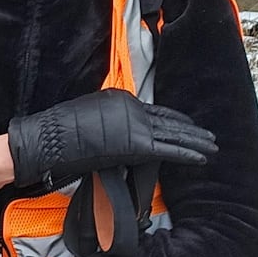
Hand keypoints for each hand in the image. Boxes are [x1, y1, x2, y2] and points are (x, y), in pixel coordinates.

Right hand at [6, 89, 216, 188]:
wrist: (46, 141)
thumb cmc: (57, 135)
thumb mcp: (86, 121)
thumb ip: (107, 126)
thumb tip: (117, 139)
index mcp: (120, 99)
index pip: (154, 111)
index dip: (174, 120)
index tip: (187, 126)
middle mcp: (131, 108)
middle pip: (168, 120)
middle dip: (190, 130)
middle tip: (208, 136)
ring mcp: (135, 124)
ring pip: (174, 134)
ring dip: (195, 141)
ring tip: (211, 146)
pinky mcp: (136, 143)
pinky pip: (169, 149)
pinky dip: (187, 152)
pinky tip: (202, 156)